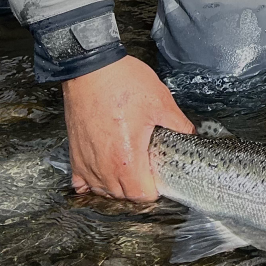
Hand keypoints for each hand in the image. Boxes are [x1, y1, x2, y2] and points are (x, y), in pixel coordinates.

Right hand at [62, 55, 193, 200]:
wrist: (91, 69)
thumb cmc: (122, 83)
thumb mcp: (160, 102)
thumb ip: (179, 124)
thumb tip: (190, 134)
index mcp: (126, 159)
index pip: (142, 195)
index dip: (156, 188)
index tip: (160, 174)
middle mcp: (103, 167)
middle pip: (123, 196)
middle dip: (139, 187)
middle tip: (149, 166)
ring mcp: (86, 162)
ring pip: (103, 190)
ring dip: (118, 185)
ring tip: (130, 166)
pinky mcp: (75, 154)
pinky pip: (82, 182)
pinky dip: (93, 181)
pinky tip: (104, 170)